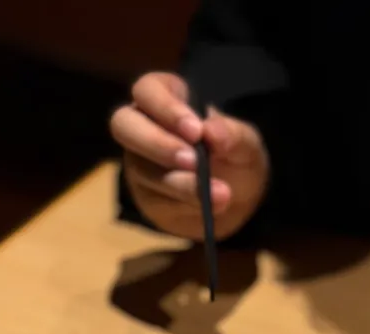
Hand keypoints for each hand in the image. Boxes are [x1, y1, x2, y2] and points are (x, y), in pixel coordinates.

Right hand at [110, 72, 268, 240]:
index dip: (167, 108)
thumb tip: (212, 132)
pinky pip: (157, 201)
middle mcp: (142, 126)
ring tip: (219, 192)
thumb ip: (233, 134)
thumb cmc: (234, 155)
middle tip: (194, 161)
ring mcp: (139, 163)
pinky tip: (212, 206)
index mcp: (165, 98)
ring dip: (181, 183)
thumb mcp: (245, 142)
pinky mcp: (146, 196)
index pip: (148, 90)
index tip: (196, 131)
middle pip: (124, 125)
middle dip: (158, 143)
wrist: (236, 198)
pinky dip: (188, 204)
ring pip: (142, 169)